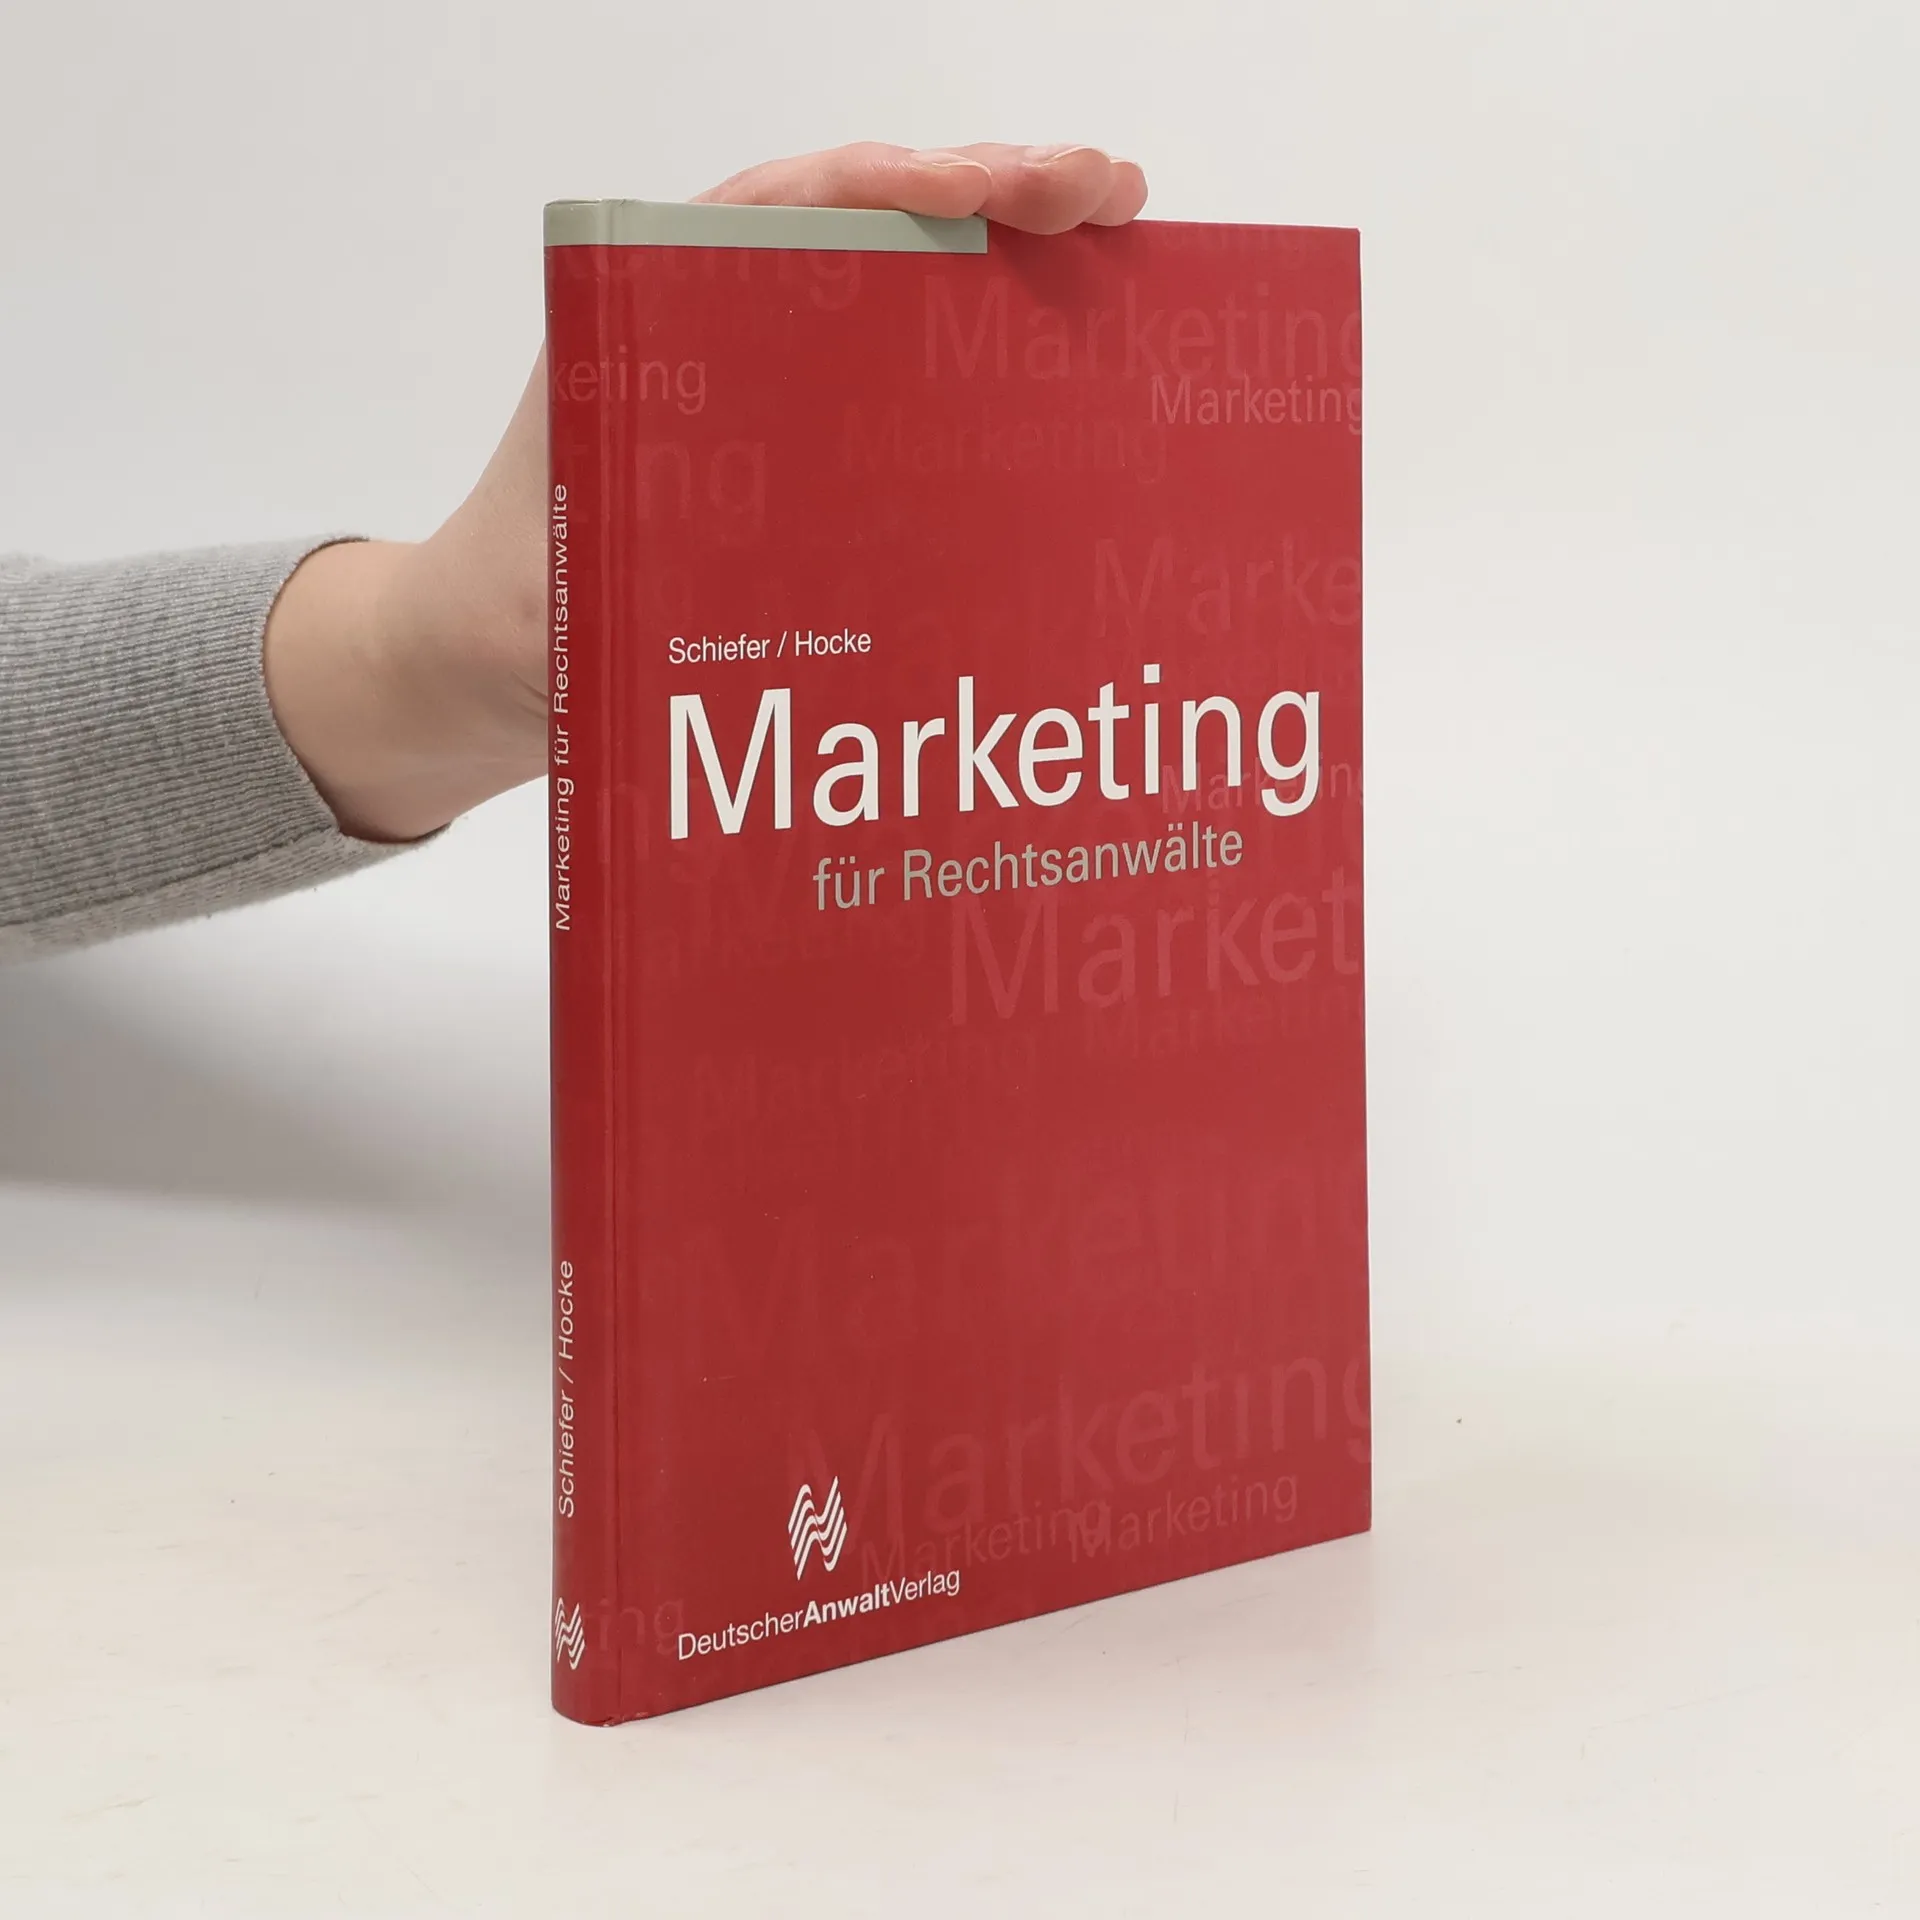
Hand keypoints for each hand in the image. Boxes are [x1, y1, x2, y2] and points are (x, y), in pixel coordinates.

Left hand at [263, 143, 1148, 842]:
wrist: (501, 653)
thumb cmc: (531, 603)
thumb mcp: (571, 576)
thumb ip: (620, 569)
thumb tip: (724, 577)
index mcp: (665, 311)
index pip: (799, 209)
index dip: (904, 185)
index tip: (995, 192)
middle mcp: (732, 319)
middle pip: (879, 218)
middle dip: (999, 189)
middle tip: (1111, 196)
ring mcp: (784, 373)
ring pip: (910, 280)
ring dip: (1015, 251)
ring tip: (1119, 239)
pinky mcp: (817, 435)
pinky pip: (914, 369)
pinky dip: (993, 344)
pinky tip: (1068, 351)